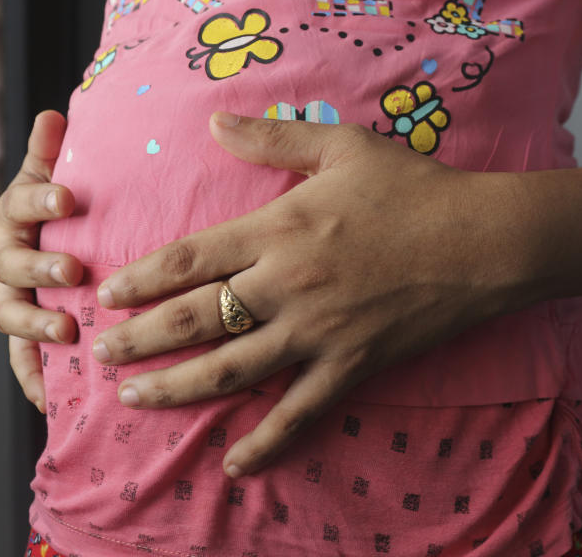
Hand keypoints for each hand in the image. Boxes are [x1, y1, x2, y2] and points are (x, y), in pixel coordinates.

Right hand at [0, 111, 83, 412]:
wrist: (52, 246)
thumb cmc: (63, 211)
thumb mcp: (56, 177)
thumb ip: (53, 154)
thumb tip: (53, 114)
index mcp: (17, 216)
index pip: (22, 203)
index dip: (40, 199)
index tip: (67, 197)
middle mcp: (9, 259)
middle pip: (13, 264)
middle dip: (40, 266)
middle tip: (72, 269)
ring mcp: (14, 298)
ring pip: (12, 313)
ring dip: (35, 323)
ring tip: (66, 332)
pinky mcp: (25, 335)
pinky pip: (22, 361)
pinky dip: (33, 379)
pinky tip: (51, 399)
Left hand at [93, 113, 519, 477]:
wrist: (481, 240)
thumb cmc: (413, 188)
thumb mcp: (341, 147)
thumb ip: (272, 137)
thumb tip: (213, 120)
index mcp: (279, 229)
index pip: (190, 259)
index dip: (141, 279)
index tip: (109, 292)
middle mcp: (286, 285)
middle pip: (195, 318)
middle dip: (139, 337)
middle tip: (100, 351)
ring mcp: (317, 331)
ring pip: (231, 368)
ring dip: (177, 386)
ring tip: (135, 397)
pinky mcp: (351, 364)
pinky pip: (300, 410)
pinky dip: (266, 440)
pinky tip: (235, 462)